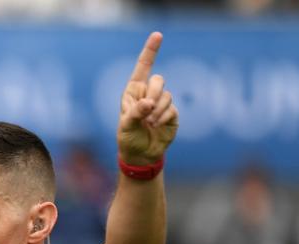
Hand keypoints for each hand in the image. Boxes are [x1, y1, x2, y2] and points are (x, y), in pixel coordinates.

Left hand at [117, 31, 178, 165]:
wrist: (142, 155)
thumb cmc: (128, 138)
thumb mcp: (126, 126)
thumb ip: (135, 112)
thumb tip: (149, 103)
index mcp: (133, 91)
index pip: (142, 68)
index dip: (150, 51)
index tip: (158, 34)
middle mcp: (147, 93)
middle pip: (158, 80)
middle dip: (153, 94)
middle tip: (146, 110)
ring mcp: (160, 102)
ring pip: (167, 95)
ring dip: (157, 111)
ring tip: (149, 123)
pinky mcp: (171, 112)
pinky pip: (172, 108)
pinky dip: (164, 118)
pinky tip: (157, 126)